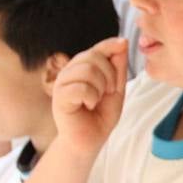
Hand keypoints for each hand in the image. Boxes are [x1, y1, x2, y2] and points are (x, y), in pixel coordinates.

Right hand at [52, 37, 128, 155]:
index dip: (111, 46)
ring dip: (100, 88)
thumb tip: (122, 42)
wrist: (89, 140)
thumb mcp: (116, 89)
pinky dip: (91, 98)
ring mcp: (62, 83)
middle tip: (108, 92)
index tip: (123, 44)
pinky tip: (88, 106)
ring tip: (96, 100)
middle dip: (110, 74)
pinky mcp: (59, 97)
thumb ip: (118, 67)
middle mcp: (70, 71)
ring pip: (87, 70)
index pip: (97, 48)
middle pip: (93, 56)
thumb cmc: (101, 115)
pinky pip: (81, 87)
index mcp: (82, 67)